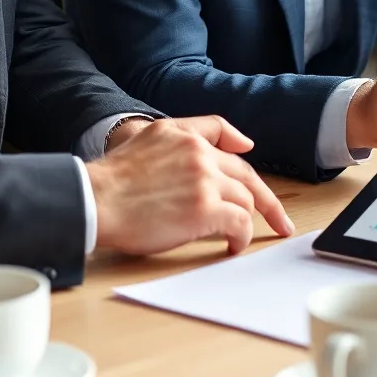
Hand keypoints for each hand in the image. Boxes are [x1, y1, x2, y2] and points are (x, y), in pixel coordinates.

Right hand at [85, 116, 294, 255]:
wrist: (95, 199)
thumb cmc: (116, 176)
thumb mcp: (153, 134)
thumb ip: (197, 130)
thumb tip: (246, 142)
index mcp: (189, 137)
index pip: (231, 150)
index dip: (248, 169)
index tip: (260, 187)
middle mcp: (202, 156)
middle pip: (248, 177)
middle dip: (269, 202)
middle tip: (281, 221)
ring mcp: (205, 182)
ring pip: (245, 200)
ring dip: (247, 221)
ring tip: (240, 238)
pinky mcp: (205, 210)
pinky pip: (239, 223)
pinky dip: (241, 236)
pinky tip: (233, 245)